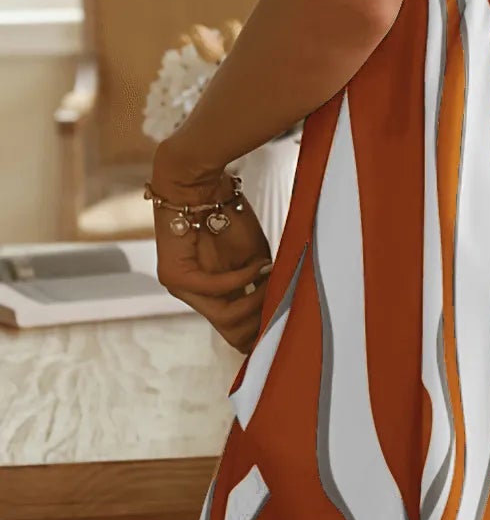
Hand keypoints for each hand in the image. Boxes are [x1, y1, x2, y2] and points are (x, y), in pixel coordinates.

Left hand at [149, 155, 273, 352]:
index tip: (284, 330)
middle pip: (232, 332)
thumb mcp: (253, 259)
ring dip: (255, 300)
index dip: (259, 336)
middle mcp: (194, 297)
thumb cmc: (228, 216)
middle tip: (283, 303)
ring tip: (271, 280)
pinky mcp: (175, 276)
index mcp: (213, 295)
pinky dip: (241, 278)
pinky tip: (256, 265)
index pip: (235, 331)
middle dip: (262, 322)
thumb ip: (261, 286)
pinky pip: (215, 290)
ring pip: (225, 317)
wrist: (199, 184)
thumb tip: (281, 311)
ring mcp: (181, 288)